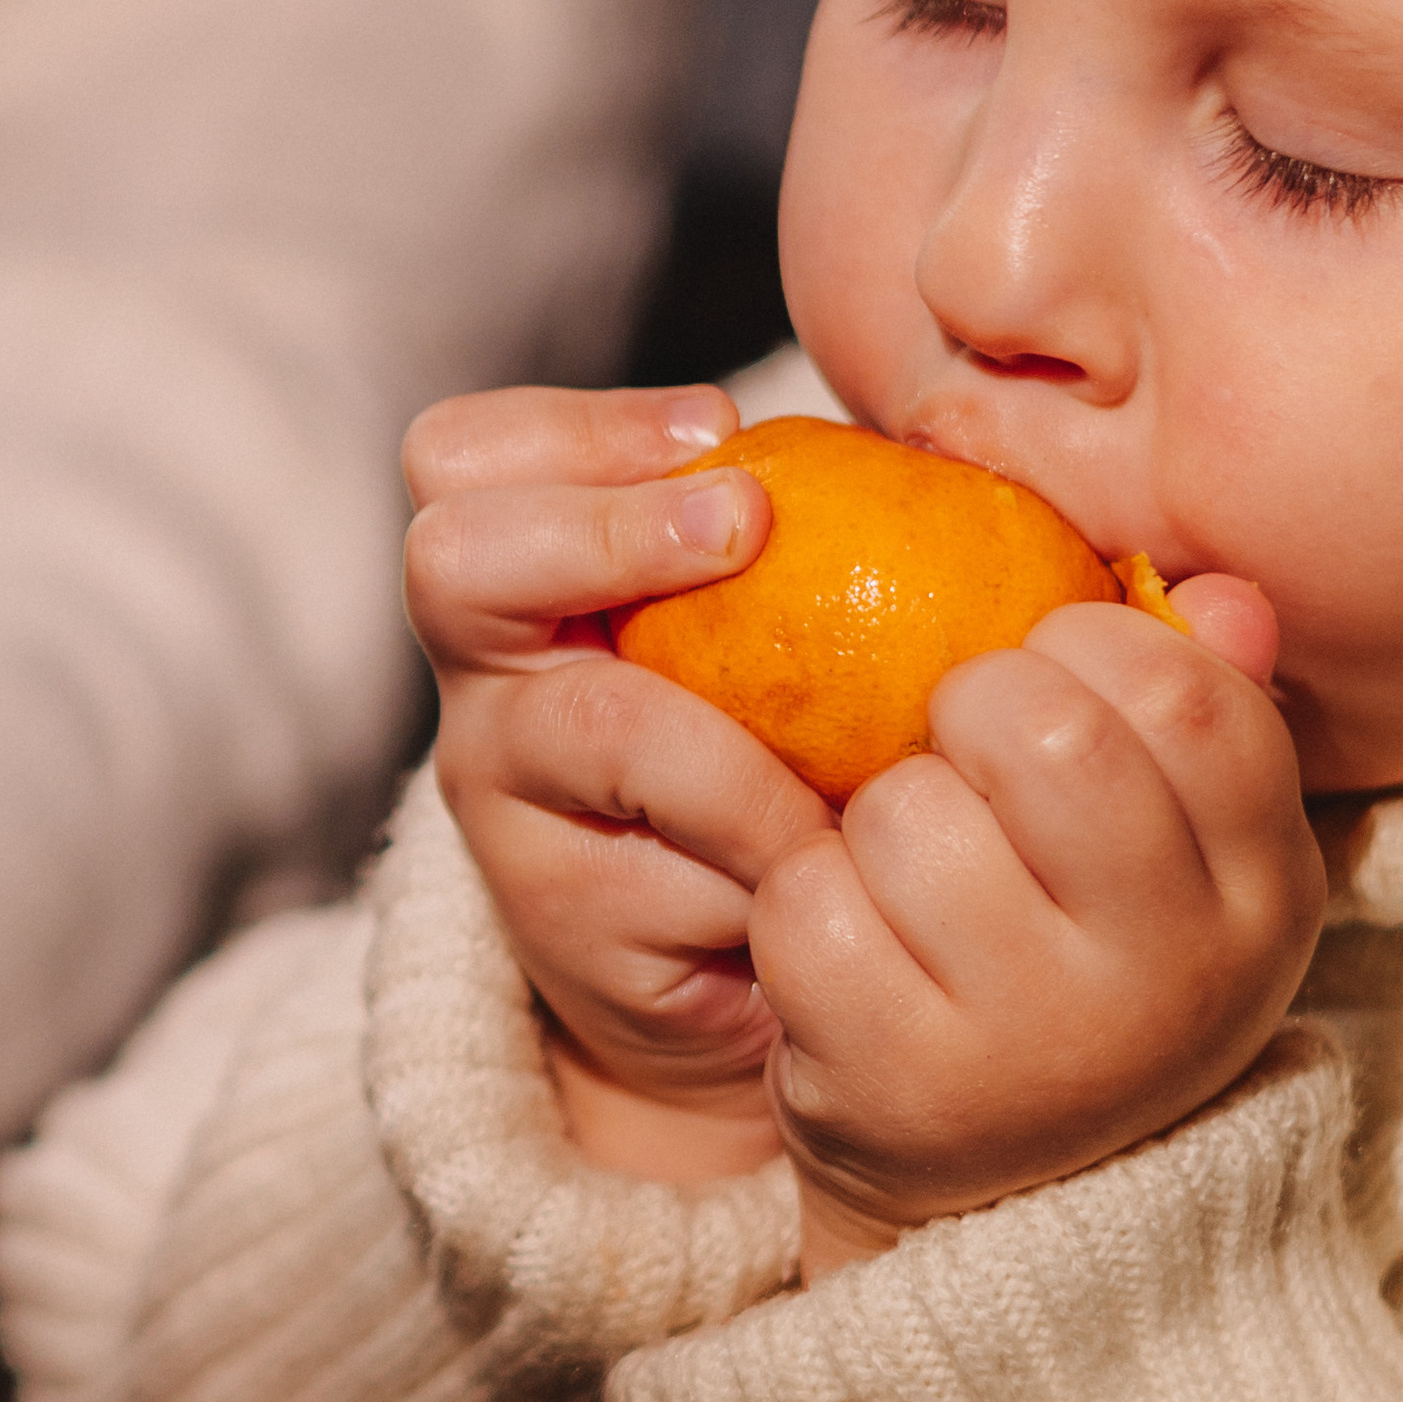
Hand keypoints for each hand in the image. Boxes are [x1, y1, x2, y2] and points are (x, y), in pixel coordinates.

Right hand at [402, 384, 833, 1182]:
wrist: (740, 974)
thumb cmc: (789, 759)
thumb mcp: (784, 633)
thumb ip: (815, 539)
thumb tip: (947, 446)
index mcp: (531, 582)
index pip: (467, 459)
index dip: (580, 427)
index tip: (721, 430)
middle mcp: (489, 680)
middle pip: (455, 556)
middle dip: (611, 526)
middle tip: (749, 525)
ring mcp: (505, 801)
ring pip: (592, 722)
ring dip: (745, 739)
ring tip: (845, 783)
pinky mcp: (560, 918)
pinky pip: (677, 871)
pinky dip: (783, 858)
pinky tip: (849, 867)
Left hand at [744, 589, 1323, 1276]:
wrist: (1006, 1206)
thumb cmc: (1086, 964)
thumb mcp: (1181, 857)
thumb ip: (1203, 706)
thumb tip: (1217, 597)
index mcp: (1261, 894)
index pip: (1187, 697)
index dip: (1090, 645)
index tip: (1052, 678)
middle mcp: (1173, 977)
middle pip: (1047, 735)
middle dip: (974, 706)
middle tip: (963, 753)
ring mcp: (1037, 1041)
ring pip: (908, 810)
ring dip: (881, 814)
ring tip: (911, 873)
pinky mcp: (900, 1085)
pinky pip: (807, 900)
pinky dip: (803, 896)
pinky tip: (850, 941)